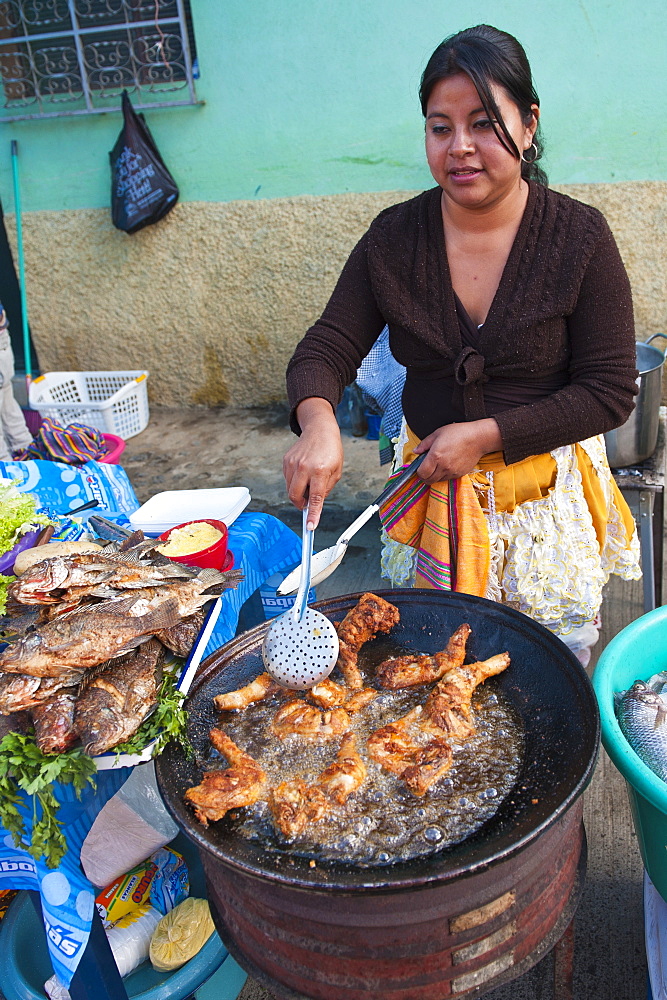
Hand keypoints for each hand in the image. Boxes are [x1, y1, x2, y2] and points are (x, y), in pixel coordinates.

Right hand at [283, 398, 343, 528]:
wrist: (320, 430)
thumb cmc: (331, 450)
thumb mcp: (337, 471)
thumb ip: (326, 489)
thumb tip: (316, 503)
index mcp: (320, 471)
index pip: (315, 498)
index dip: (313, 514)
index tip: (310, 526)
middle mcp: (305, 467)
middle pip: (295, 496)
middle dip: (301, 505)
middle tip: (308, 504)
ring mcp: (293, 464)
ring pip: (290, 489)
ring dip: (299, 492)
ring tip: (309, 481)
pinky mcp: (286, 461)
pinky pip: (288, 479)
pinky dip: (295, 482)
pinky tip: (304, 473)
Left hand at [414, 419, 501, 482]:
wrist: (478, 438)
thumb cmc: (458, 433)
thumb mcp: (438, 433)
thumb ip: (424, 444)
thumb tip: (415, 451)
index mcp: (436, 456)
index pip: (422, 473)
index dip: (418, 472)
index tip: (420, 466)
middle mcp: (443, 466)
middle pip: (428, 480)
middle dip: (425, 476)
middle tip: (426, 468)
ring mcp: (452, 472)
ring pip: (437, 481)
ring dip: (434, 476)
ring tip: (437, 465)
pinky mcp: (459, 474)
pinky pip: (447, 479)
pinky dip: (444, 475)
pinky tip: (447, 465)